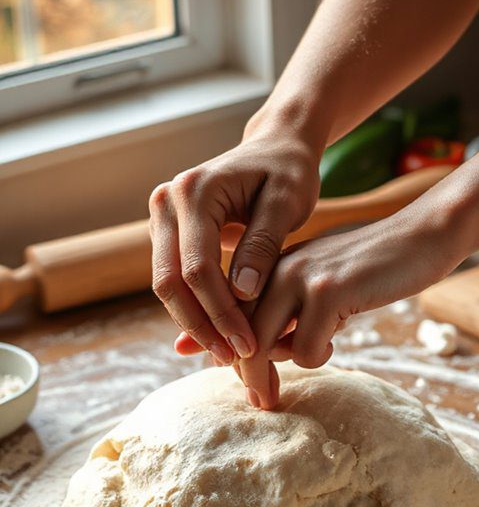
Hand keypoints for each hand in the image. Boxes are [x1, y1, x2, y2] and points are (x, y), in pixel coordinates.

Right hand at [149, 115, 321, 365]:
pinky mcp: (168, 233)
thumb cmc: (288, 171)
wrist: (274, 147)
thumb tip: (242, 293)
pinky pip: (175, 279)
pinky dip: (196, 308)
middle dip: (202, 326)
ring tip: (230, 353)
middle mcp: (166, 202)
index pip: (198, 268)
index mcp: (194, 191)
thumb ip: (264, 245)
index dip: (221, 313)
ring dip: (196, 323)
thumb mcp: (288, 202)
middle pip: (170, 281)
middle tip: (235, 359)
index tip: (249, 345)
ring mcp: (162, 217)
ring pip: (167, 285)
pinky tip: (223, 334)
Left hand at [238, 201, 460, 406]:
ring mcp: (298, 277)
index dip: (231, 353)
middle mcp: (275, 267)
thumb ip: (290, 309)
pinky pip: (304, 349)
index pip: (232, 316)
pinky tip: (335, 340)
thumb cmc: (373, 269)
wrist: (422, 236)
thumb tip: (261, 357)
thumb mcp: (321, 285)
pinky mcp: (327, 291)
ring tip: (308, 362)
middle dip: (249, 376)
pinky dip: (318, 356)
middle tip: (263, 403)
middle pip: (241, 335)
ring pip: (262, 346)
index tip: (239, 382)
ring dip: (283, 368)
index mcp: (271, 264)